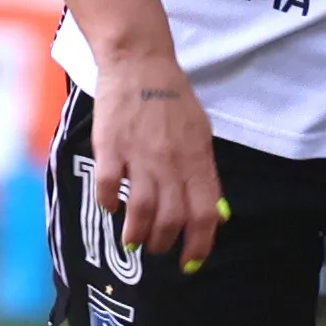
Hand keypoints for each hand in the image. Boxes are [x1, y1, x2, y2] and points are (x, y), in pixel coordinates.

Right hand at [88, 45, 223, 270]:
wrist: (140, 64)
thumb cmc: (173, 99)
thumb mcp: (201, 134)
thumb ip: (206, 174)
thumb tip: (217, 214)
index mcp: (197, 159)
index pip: (205, 213)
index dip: (199, 244)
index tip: (190, 262)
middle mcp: (171, 162)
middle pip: (172, 218)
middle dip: (164, 243)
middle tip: (156, 247)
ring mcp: (140, 155)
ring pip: (141, 210)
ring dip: (137, 233)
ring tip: (134, 240)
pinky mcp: (111, 147)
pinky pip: (108, 186)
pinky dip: (108, 203)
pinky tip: (110, 207)